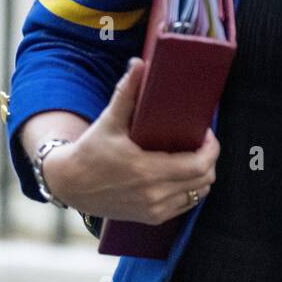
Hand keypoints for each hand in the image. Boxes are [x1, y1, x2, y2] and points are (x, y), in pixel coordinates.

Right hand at [42, 57, 219, 224]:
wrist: (69, 184)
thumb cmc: (90, 150)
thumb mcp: (109, 121)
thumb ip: (127, 92)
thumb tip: (139, 63)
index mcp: (147, 171)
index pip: (199, 164)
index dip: (211, 148)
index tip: (206, 134)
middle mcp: (154, 194)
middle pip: (204, 180)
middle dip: (210, 159)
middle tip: (202, 142)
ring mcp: (154, 209)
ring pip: (198, 194)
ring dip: (201, 176)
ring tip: (193, 157)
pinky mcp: (151, 218)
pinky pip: (184, 206)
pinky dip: (190, 190)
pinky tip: (182, 175)